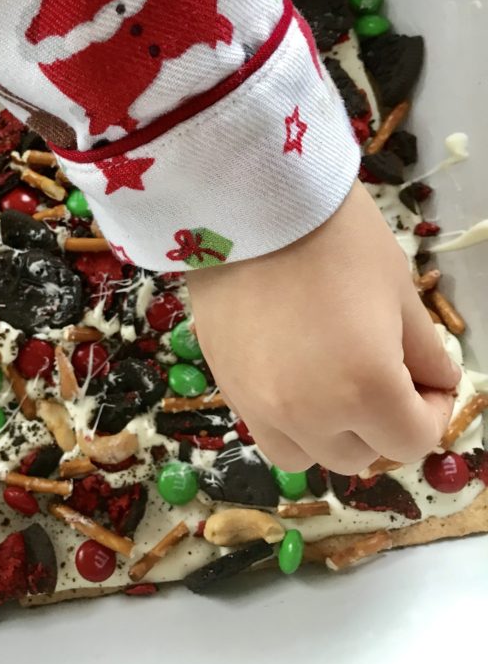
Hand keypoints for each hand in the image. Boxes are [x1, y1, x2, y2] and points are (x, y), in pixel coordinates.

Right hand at [187, 181, 460, 474]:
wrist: (248, 205)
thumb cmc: (335, 238)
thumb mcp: (398, 291)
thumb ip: (424, 352)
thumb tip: (435, 383)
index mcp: (367, 388)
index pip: (414, 440)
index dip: (431, 410)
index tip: (425, 375)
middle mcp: (312, 414)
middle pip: (362, 456)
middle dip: (382, 422)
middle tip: (381, 371)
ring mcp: (263, 408)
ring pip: (309, 457)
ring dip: (331, 434)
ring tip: (332, 385)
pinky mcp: (229, 390)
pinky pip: (267, 434)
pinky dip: (289, 422)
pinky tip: (293, 376)